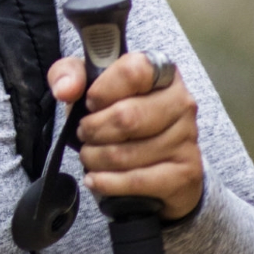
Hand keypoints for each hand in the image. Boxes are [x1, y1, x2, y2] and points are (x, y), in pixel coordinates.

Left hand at [48, 52, 203, 220]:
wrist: (157, 165)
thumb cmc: (118, 116)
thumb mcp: (89, 87)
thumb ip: (68, 74)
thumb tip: (65, 90)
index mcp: (161, 73)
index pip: (134, 71)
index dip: (103, 90)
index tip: (90, 103)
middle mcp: (181, 103)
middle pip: (127, 117)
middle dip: (93, 129)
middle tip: (85, 134)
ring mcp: (187, 139)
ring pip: (127, 153)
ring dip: (96, 157)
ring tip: (90, 155)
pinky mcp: (186, 173)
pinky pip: (137, 180)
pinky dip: (107, 182)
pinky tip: (95, 179)